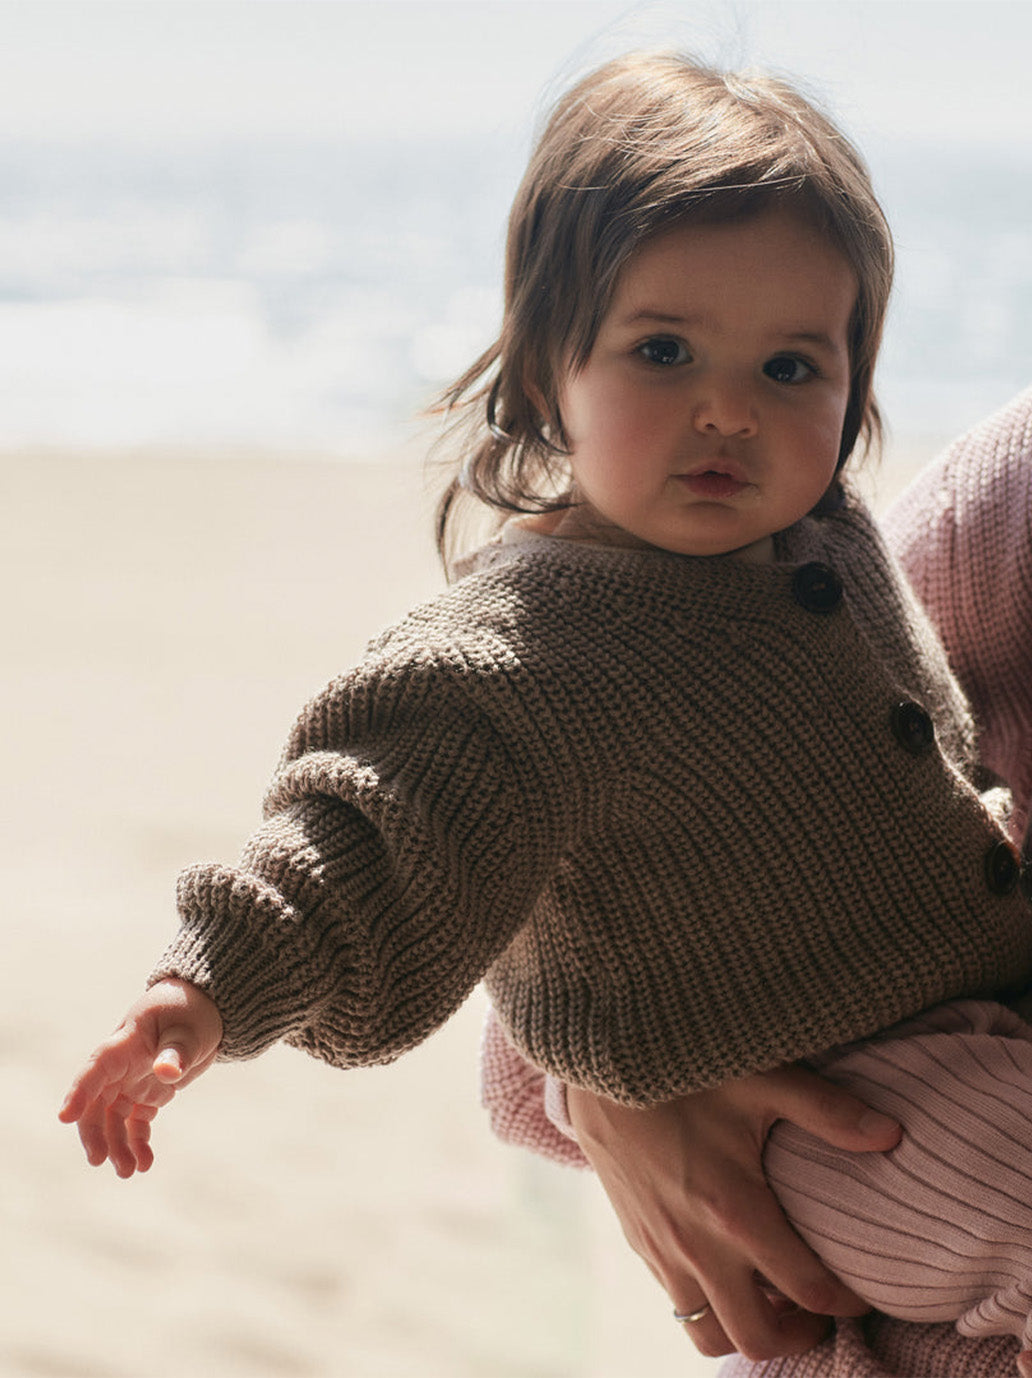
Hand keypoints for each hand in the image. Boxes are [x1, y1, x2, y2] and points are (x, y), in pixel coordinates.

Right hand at [58, 978, 222, 1176]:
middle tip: (100, 1160)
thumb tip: (167, 1072)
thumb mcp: (189, 1029)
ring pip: (113, 1120)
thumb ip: (177, 1050)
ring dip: (117, 1146)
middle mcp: (121, 1067)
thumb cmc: (191, 1012)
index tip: (65, 1117)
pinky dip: (137, 1144)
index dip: (79, 1092)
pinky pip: (135, 1124)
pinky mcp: (146, 1095)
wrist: (204, 1011)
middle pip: (96, 1103)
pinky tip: (145, 1163)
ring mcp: (131, 1082)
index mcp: (126, 1044)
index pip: (96, 1069)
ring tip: (129, 1172)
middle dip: (94, 1133)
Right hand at [567, 1065, 900, 1361]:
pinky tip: (725, 1264)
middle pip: (756, 1337)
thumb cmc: (688, 1072)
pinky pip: (677, 1303)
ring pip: (707, 1334)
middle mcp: (697, 1247)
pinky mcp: (638, 1244)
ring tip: (769, 1297)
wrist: (604, 1069)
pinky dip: (708, 1303)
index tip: (862, 1291)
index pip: (809, 1290)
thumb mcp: (763, 1082)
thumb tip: (893, 1135)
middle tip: (816, 1310)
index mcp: (736, 1214)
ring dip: (744, 1327)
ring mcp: (662, 1252)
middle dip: (797, 1337)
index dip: (847, 1302)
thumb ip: (829, 1112)